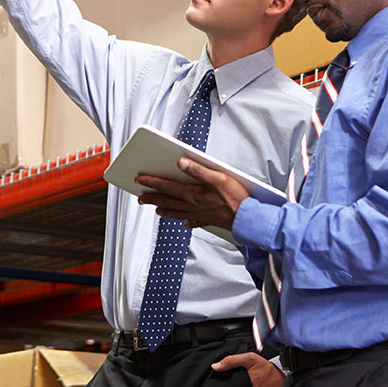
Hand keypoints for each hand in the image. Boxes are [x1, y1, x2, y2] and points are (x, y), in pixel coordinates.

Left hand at [134, 158, 250, 229]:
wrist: (248, 219)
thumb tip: (180, 163)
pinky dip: (186, 222)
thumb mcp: (218, 178)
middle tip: (140, 197)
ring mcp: (199, 215)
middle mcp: (192, 206)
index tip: (139, 179)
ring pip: (176, 213)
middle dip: (151, 198)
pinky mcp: (209, 220)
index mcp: (192, 194)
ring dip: (164, 209)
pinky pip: (193, 222)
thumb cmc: (236, 198)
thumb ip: (198, 170)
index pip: (167, 186)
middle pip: (167, 201)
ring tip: (156, 208)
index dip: (151, 182)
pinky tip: (185, 223)